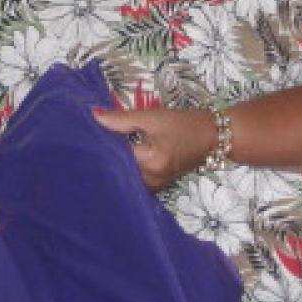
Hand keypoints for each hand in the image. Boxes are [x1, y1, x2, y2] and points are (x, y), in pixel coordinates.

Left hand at [93, 106, 214, 189]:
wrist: (213, 136)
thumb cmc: (184, 124)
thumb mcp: (152, 117)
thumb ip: (121, 119)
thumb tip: (94, 116)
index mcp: (150, 163)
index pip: (115, 156)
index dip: (102, 144)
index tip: (89, 134)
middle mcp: (151, 180)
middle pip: (119, 170)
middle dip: (107, 156)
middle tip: (91, 142)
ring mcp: (155, 186)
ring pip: (126, 175)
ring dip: (117, 163)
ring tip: (104, 148)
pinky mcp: (157, 185)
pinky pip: (136, 178)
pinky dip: (128, 167)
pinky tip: (121, 156)